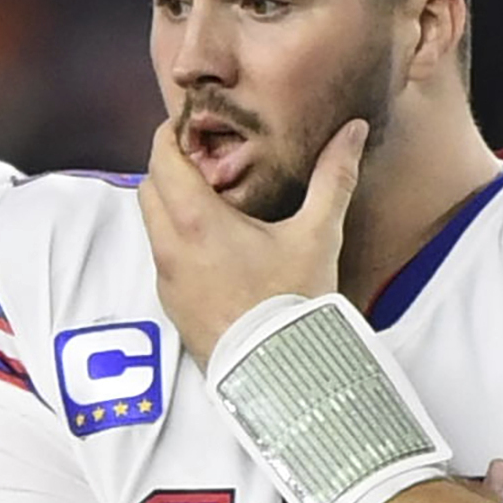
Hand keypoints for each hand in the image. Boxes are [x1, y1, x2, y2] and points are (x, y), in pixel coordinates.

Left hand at [137, 115, 369, 358]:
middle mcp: (169, 248)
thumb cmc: (295, 304)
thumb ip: (334, 177)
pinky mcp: (172, 307)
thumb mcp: (318, 235)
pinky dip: (179, 242)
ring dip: (173, 207)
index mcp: (195, 222)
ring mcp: (166, 281)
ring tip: (217, 204)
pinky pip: (163, 259)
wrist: (279, 377)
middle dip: (171, 169)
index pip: (161, 157)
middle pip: (149, 188)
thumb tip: (353, 130)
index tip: (196, 126)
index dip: (173, 134)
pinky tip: (217, 248)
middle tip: (209, 163)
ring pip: (152, 226)